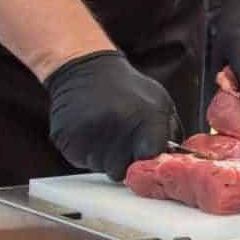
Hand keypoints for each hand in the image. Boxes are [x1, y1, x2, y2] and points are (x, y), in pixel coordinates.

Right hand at [46, 50, 182, 180]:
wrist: (86, 70)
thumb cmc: (127, 88)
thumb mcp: (159, 101)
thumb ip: (168, 131)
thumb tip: (171, 159)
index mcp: (147, 115)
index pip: (150, 157)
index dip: (147, 160)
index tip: (144, 154)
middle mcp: (119, 124)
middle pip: (123, 170)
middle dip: (124, 161)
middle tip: (121, 139)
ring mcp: (91, 132)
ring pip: (100, 168)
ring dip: (104, 157)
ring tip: (105, 131)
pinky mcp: (68, 138)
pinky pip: (81, 161)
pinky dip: (86, 152)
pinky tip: (90, 132)